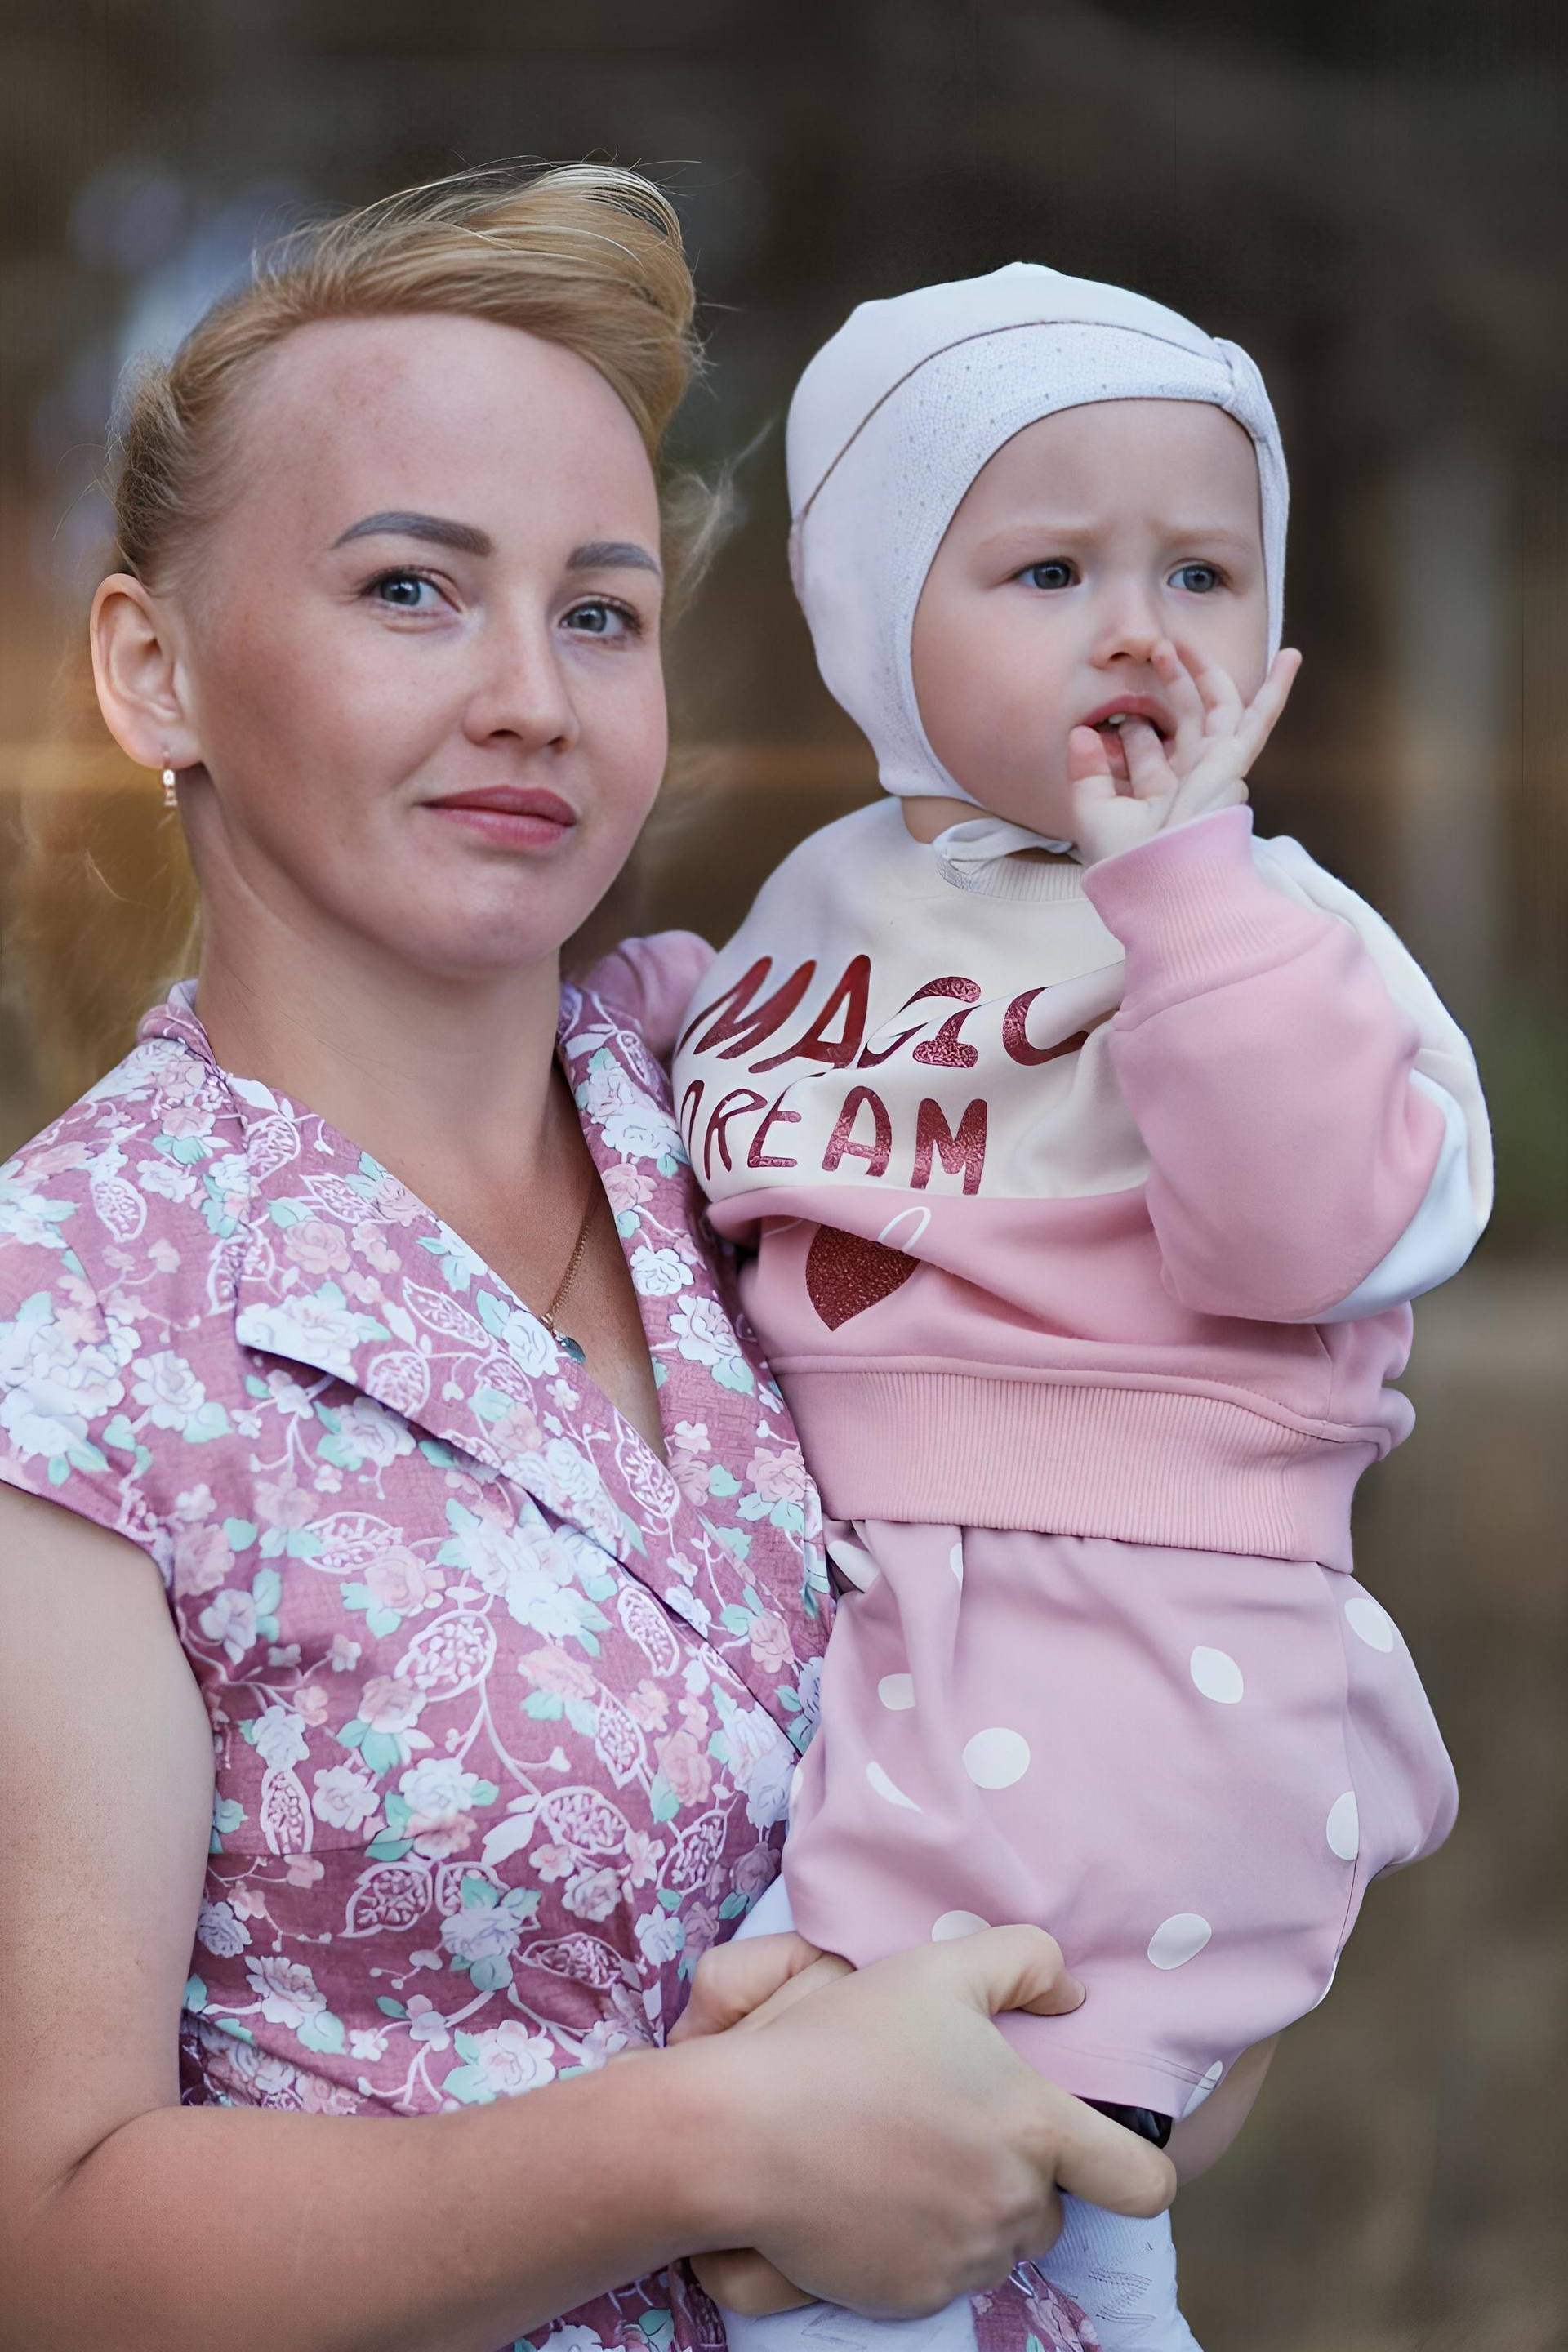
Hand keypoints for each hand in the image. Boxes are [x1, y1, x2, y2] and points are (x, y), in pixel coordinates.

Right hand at [673, 1924, 1173, 2319]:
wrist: (743, 2134)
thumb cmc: (842, 2040)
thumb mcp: (936, 1968)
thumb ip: (1024, 1962)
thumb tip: (1073, 1993)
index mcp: (1033, 2128)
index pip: (1143, 2183)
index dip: (1142, 2169)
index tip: (1112, 2154)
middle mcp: (1012, 2205)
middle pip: (1057, 2209)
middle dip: (1023, 2177)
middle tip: (958, 2130)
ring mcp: (964, 2259)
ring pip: (1001, 2244)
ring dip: (975, 2211)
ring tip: (910, 2157)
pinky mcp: (914, 2298)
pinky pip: (946, 2274)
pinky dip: (925, 2244)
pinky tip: (877, 2196)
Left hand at [1068, 639, 1301, 867]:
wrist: (1158, 882)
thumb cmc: (1127, 863)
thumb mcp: (1093, 814)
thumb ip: (1087, 774)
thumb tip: (1080, 734)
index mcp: (1158, 793)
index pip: (1148, 749)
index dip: (1130, 730)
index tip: (1107, 721)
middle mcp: (1190, 778)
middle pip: (1186, 717)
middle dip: (1172, 681)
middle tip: (1158, 648)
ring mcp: (1215, 769)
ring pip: (1218, 708)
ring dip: (1201, 672)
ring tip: (1179, 641)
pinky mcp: (1234, 765)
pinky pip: (1259, 721)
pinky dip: (1275, 689)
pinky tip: (1290, 657)